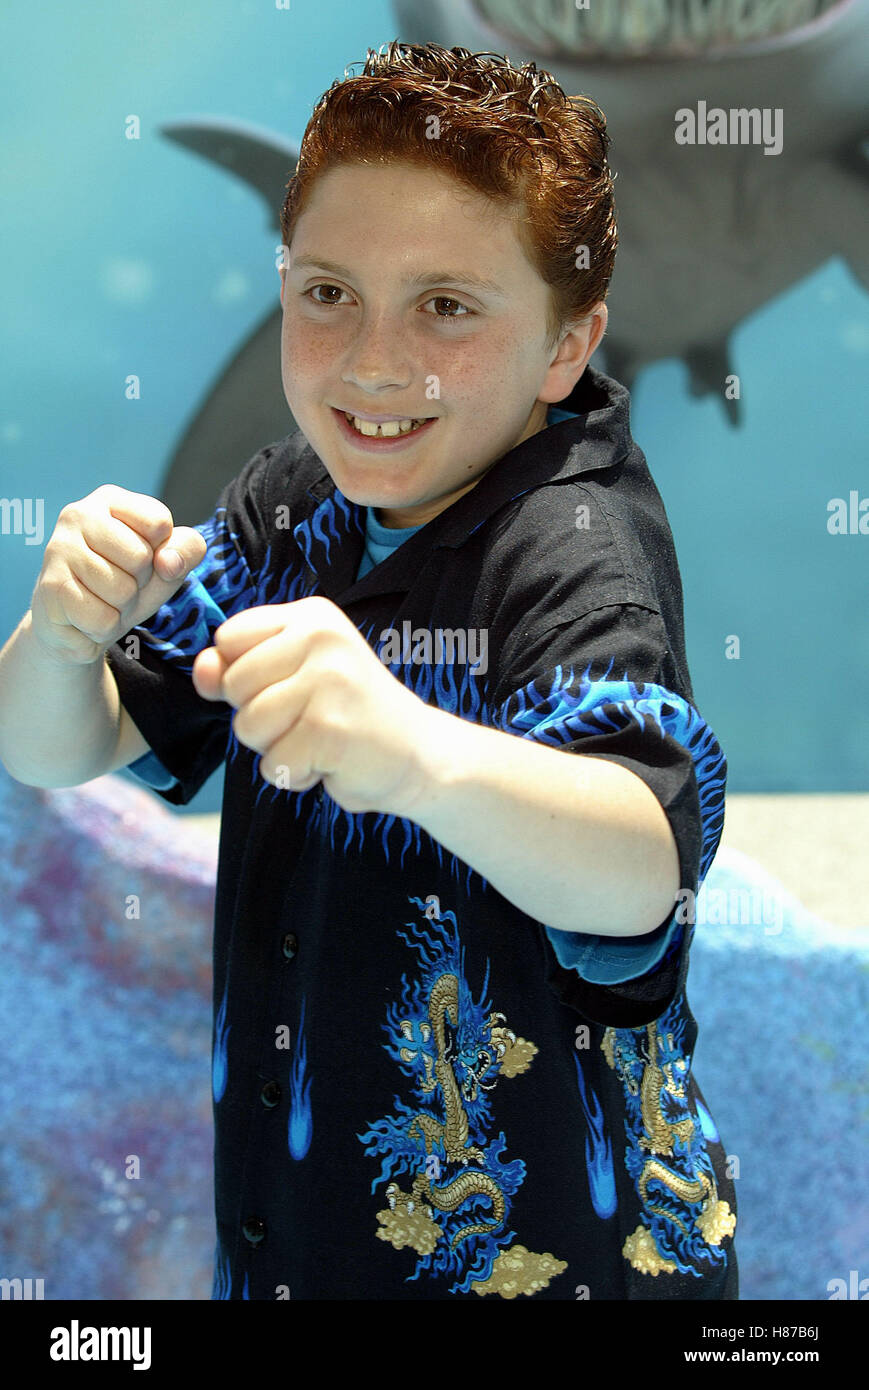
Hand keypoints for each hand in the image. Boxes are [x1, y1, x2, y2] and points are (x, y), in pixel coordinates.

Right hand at [29, 484, 205, 665]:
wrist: (80, 626)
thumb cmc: (127, 584)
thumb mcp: (168, 565)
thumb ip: (187, 549)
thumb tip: (168, 562)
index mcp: (110, 500)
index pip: (159, 522)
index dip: (162, 553)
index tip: (141, 560)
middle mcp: (78, 514)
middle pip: (140, 558)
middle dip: (139, 583)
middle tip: (119, 585)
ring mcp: (58, 549)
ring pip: (121, 590)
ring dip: (121, 608)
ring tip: (102, 600)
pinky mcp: (49, 587)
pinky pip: (102, 618)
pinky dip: (104, 628)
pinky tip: (86, 617)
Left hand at [191, 596, 438, 815]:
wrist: (420, 755)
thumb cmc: (348, 715)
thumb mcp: (293, 678)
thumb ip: (239, 669)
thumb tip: (201, 670)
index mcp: (312, 616)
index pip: (229, 638)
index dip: (241, 674)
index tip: (286, 687)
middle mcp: (321, 638)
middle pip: (233, 684)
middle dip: (258, 717)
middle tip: (310, 720)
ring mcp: (328, 682)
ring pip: (248, 726)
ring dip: (276, 749)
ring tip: (319, 741)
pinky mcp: (331, 730)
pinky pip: (274, 763)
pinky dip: (296, 775)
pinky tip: (330, 763)